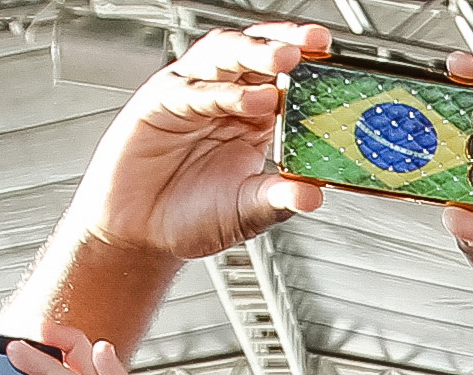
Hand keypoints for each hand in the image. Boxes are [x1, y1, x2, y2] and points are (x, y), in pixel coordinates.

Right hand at [81, 23, 330, 261]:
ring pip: (223, 55)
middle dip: (286, 41)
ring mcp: (191, 95)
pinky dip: (221, 91)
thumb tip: (313, 194)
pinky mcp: (159, 103)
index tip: (335, 59)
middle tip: (314, 44)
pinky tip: (248, 101)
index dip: (308, 63)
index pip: (284, 76)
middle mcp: (224, 98)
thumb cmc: (188, 216)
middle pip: (256, 51)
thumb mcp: (246, 211)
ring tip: (284, 59)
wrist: (138, 235)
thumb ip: (278, 199)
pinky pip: (191, 88)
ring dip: (254, 52)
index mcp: (253, 117)